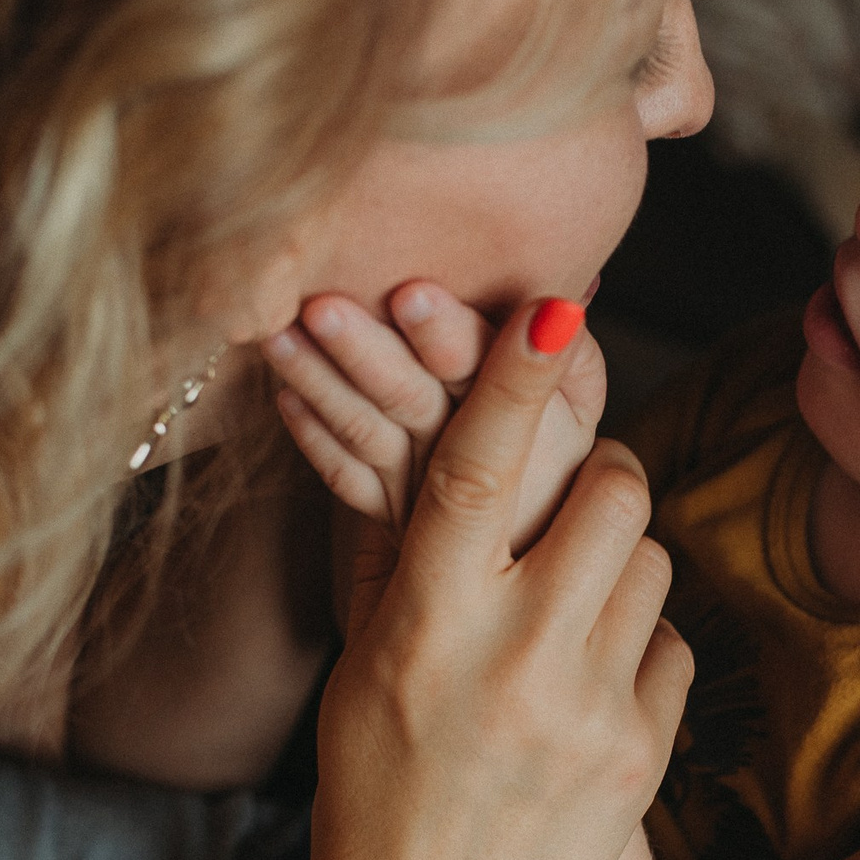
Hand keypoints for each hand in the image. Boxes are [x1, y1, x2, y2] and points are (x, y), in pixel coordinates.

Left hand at [265, 281, 605, 550]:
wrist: (531, 565)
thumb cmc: (558, 452)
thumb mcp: (579, 404)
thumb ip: (565, 355)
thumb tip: (557, 303)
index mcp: (541, 425)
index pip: (492, 373)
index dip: (451, 333)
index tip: (409, 293)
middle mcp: (482, 466)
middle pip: (419, 403)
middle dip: (370, 352)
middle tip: (321, 307)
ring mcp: (431, 500)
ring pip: (372, 436)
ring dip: (323, 383)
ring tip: (280, 337)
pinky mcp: (396, 522)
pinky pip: (349, 482)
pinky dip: (316, 438)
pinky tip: (284, 396)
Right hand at [305, 298, 687, 859]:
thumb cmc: (369, 793)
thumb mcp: (361, 664)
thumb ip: (405, 549)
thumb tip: (441, 423)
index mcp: (423, 626)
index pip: (482, 466)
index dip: (519, 378)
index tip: (555, 308)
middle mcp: (512, 659)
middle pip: (610, 490)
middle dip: (596, 473)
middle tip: (568, 495)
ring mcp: (589, 711)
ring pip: (653, 557)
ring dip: (618, 560)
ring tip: (562, 611)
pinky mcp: (643, 757)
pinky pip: (672, 641)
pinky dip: (636, 643)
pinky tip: (583, 690)